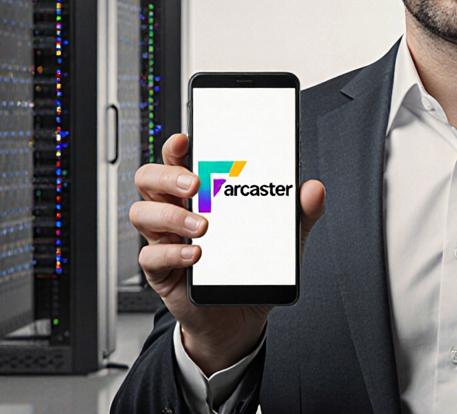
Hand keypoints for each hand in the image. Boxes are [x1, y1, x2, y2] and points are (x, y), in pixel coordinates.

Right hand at [129, 133, 325, 375]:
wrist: (240, 317)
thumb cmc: (252, 267)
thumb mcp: (283, 238)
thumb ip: (300, 212)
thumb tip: (314, 189)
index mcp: (201, 193)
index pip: (178, 160)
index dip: (174, 147)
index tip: (184, 139)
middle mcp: (177, 210)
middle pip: (150, 179)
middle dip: (168, 175)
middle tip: (195, 184)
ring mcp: (166, 239)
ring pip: (142, 213)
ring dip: (171, 214)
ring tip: (203, 226)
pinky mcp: (162, 271)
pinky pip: (151, 256)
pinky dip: (172, 253)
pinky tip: (196, 255)